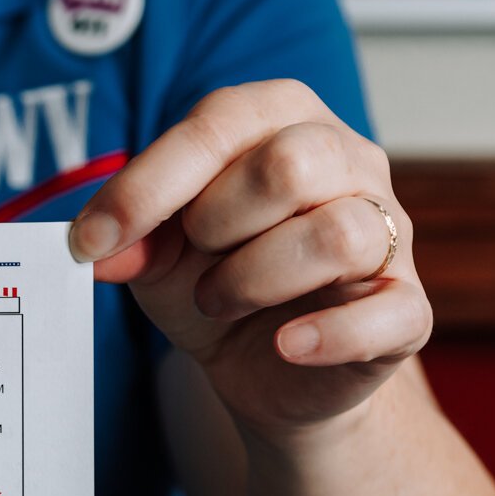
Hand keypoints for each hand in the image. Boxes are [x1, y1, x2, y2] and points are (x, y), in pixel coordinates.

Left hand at [70, 79, 426, 441]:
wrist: (267, 373)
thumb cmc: (218, 289)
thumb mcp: (158, 259)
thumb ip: (132, 240)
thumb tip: (99, 247)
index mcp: (284, 122)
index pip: (220, 123)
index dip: (146, 184)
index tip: (87, 240)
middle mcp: (349, 162)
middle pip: (292, 163)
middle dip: (216, 222)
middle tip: (196, 260)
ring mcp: (389, 234)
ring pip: (337, 234)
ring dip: (252, 279)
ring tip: (220, 300)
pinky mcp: (407, 309)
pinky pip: (388, 311)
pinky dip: (328, 334)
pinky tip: (285, 344)